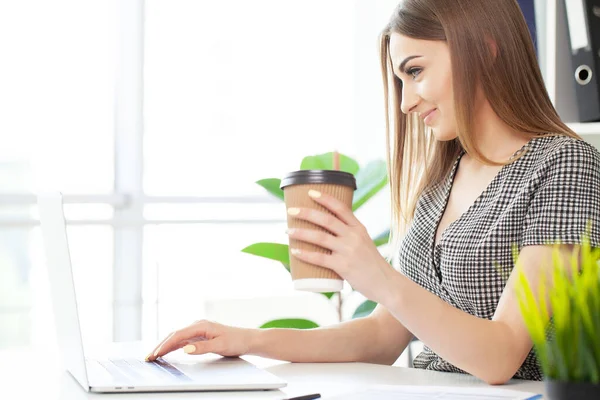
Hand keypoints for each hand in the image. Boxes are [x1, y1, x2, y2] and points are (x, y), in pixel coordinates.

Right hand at [145, 320, 254, 360]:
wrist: (247, 339)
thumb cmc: (236, 341)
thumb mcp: (220, 345)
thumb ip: (202, 347)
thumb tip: (185, 349)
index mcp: (201, 325)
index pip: (178, 335)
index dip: (165, 345)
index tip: (155, 354)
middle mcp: (198, 325)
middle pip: (174, 335)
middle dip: (160, 345)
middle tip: (149, 357)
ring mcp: (198, 330)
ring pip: (177, 337)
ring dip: (165, 346)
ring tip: (153, 355)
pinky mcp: (200, 336)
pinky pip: (183, 340)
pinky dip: (173, 346)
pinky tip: (166, 351)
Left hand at [286, 189, 396, 304]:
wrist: (386, 283)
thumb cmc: (371, 264)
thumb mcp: (364, 243)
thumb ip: (348, 236)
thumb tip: (325, 231)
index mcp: (359, 228)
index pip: (341, 208)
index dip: (325, 198)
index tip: (310, 192)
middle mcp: (354, 236)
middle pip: (326, 220)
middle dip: (306, 213)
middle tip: (291, 210)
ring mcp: (348, 251)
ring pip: (320, 237)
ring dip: (301, 232)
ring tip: (288, 231)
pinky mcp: (343, 266)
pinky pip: (320, 258)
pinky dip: (305, 254)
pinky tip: (295, 251)